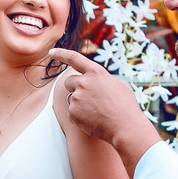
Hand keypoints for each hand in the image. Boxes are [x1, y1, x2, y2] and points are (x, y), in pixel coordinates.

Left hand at [50, 47, 160, 175]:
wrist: (125, 127)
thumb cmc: (126, 106)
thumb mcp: (120, 85)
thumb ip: (105, 80)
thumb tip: (98, 83)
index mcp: (96, 73)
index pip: (74, 58)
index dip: (61, 54)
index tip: (51, 51)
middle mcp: (84, 83)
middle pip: (69, 82)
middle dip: (75, 88)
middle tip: (89, 98)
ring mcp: (77, 98)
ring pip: (72, 99)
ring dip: (80, 104)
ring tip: (97, 111)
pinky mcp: (73, 113)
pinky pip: (72, 114)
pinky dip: (80, 118)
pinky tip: (93, 120)